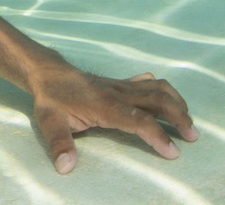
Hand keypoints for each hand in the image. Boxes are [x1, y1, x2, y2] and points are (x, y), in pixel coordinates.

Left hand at [33, 69, 198, 173]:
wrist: (47, 72)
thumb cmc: (50, 99)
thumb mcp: (49, 122)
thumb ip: (59, 144)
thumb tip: (65, 166)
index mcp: (104, 105)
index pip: (137, 119)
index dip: (156, 135)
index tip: (172, 152)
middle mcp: (118, 93)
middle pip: (157, 100)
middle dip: (178, 117)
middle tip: (191, 136)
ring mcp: (121, 86)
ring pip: (157, 88)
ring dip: (176, 103)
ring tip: (188, 121)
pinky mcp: (121, 83)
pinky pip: (148, 83)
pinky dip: (163, 91)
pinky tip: (168, 100)